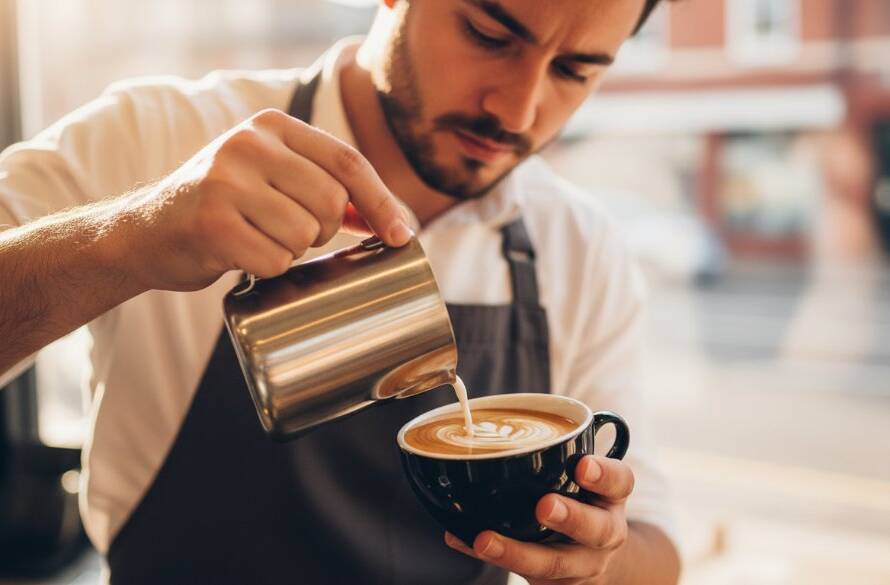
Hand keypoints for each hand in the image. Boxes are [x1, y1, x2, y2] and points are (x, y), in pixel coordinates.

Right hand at [110, 108, 411, 291]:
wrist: (145, 231)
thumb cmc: (223, 208)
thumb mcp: (271, 178)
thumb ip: (323, 187)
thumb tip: (394, 221)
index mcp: (271, 126)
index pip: (347, 162)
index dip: (381, 202)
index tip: (403, 236)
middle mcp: (248, 144)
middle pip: (332, 201)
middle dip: (325, 230)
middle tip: (293, 234)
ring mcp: (226, 181)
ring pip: (305, 234)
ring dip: (293, 251)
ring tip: (259, 239)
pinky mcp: (212, 223)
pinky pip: (275, 261)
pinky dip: (268, 270)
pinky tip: (241, 256)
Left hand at [445, 455, 634, 584]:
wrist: (597, 558)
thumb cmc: (580, 502)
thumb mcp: (584, 479)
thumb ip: (557, 453)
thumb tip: (488, 434)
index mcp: (611, 497)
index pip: (620, 482)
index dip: (604, 474)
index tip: (582, 464)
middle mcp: (605, 533)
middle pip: (597, 529)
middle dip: (570, 517)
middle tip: (544, 506)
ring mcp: (584, 564)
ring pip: (555, 564)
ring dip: (517, 553)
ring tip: (485, 540)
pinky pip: (526, 578)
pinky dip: (494, 559)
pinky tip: (466, 543)